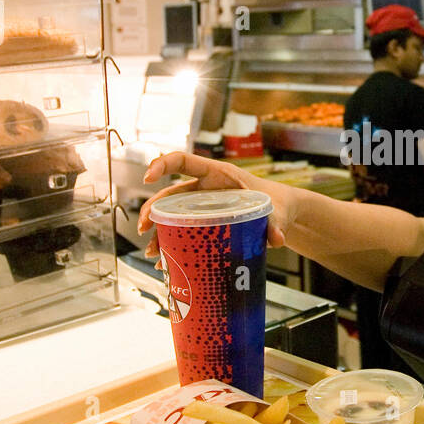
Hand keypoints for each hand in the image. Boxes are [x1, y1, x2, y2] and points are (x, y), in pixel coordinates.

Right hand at [137, 151, 299, 262]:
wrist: (280, 212)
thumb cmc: (276, 203)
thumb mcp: (276, 211)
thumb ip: (275, 223)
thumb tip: (276, 238)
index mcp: (218, 174)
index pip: (183, 161)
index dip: (162, 164)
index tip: (147, 178)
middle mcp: (205, 188)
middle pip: (170, 194)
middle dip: (152, 210)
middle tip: (143, 228)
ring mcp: (203, 206)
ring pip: (172, 215)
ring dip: (158, 232)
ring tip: (151, 253)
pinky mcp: (205, 222)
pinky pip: (183, 231)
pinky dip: (173, 245)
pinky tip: (166, 263)